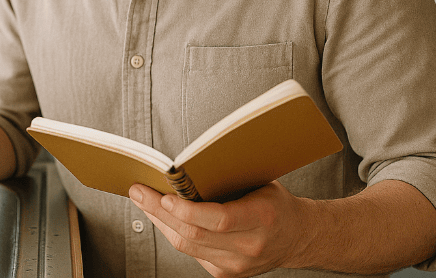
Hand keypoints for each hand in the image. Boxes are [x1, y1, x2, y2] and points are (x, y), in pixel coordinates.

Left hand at [129, 181, 310, 277]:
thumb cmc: (274, 203)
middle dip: (159, 210)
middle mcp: (249, 246)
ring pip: (186, 244)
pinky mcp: (225, 273)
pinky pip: (190, 251)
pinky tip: (160, 215)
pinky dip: (172, 231)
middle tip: (138, 191)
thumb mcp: (259, 182)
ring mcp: (236, 264)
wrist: (297, 236)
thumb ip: (227, 178)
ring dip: (159, 221)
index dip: (188, 209)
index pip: (219, 219)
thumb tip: (183, 167)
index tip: (165, 196)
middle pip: (194, 233)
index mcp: (262, 218)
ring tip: (142, 199)